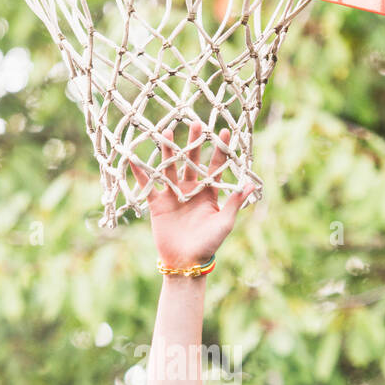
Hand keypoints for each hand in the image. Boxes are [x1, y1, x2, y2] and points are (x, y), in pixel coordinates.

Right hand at [131, 122, 256, 270]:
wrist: (186, 262)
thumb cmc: (209, 244)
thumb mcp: (224, 223)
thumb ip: (234, 202)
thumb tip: (250, 183)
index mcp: (209, 192)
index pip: (215, 166)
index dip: (220, 149)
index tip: (224, 131)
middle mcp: (191, 189)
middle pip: (192, 161)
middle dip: (194, 143)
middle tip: (195, 123)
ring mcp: (173, 195)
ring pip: (170, 168)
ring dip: (167, 151)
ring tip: (166, 132)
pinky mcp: (158, 204)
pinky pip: (147, 186)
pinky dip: (140, 173)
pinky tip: (133, 158)